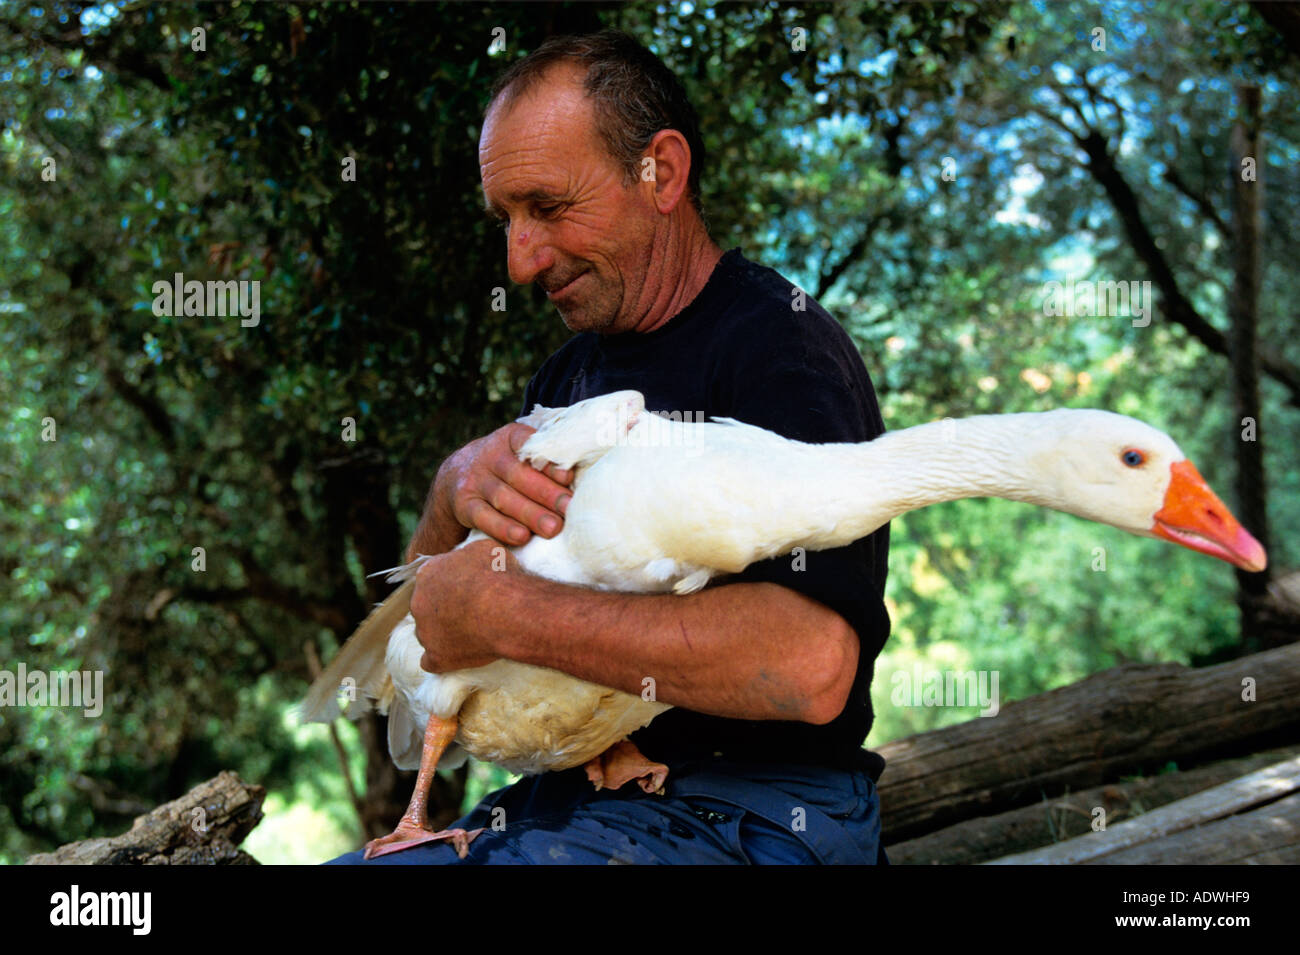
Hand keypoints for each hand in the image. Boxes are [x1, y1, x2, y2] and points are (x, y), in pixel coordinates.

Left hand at [411, 540, 517, 673]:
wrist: (509, 610)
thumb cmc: (500, 576)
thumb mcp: (485, 549)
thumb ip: (468, 555)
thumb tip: (469, 558)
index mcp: (428, 573)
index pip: (432, 578)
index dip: (450, 584)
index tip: (467, 588)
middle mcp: (419, 602)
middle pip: (427, 606)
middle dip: (444, 608)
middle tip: (471, 611)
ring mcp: (425, 632)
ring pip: (428, 633)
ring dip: (443, 633)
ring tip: (471, 633)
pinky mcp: (436, 658)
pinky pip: (431, 662)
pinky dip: (443, 659)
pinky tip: (457, 655)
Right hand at [437, 423, 573, 545]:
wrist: (454, 479)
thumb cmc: (506, 468)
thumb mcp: (520, 454)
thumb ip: (547, 459)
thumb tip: (586, 475)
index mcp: (509, 438)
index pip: (527, 444)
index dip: (547, 461)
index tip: (568, 476)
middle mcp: (488, 456)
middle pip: (518, 474)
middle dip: (546, 493)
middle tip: (568, 509)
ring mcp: (474, 480)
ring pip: (503, 497)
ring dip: (530, 513)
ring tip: (553, 528)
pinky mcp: (464, 504)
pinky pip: (483, 517)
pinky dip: (503, 528)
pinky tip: (522, 537)